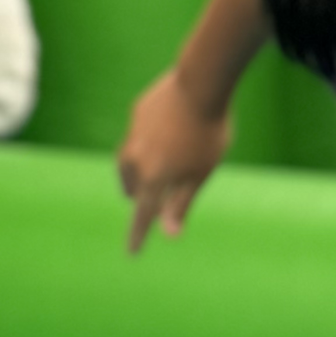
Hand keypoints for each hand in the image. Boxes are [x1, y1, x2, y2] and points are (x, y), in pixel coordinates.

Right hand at [117, 67, 230, 252]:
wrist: (200, 84)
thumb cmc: (207, 133)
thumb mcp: (200, 174)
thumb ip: (181, 203)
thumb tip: (169, 233)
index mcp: (153, 177)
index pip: (143, 214)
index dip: (138, 235)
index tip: (132, 252)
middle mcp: (136, 157)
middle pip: (131, 185)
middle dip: (136, 196)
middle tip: (143, 202)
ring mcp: (134, 132)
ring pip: (128, 159)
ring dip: (135, 171)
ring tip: (145, 171)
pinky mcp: (138, 111)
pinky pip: (138, 134)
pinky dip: (146, 142)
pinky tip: (162, 133)